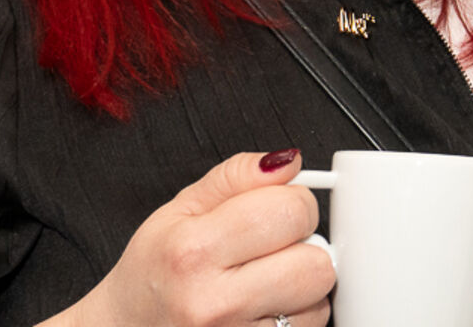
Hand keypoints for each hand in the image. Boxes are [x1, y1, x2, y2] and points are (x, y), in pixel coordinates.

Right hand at [47, 149, 335, 326]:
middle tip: (274, 250)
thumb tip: (288, 161)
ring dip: (303, 289)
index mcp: (194, 252)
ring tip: (264, 284)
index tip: (279, 210)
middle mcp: (214, 303)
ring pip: (319, 303)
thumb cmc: (153, 273)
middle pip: (316, 264)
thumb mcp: (180, 209)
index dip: (295, 203)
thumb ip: (237, 176)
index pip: (291, 211)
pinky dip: (298, 318)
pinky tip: (264, 310)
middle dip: (305, 248)